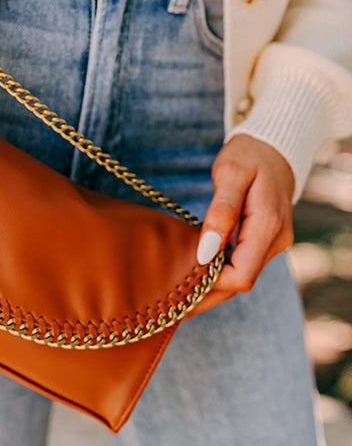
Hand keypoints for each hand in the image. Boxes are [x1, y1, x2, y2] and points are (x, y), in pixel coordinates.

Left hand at [192, 135, 294, 314]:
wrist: (273, 147)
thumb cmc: (249, 156)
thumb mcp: (231, 174)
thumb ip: (221, 212)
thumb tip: (207, 251)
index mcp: (269, 226)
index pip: (241, 275)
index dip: (212, 281)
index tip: (182, 275)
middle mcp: (276, 240)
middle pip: (240, 282)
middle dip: (208, 291)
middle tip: (170, 298)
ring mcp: (273, 243)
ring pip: (240, 276)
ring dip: (212, 282)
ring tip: (178, 287)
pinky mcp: (265, 241)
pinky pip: (241, 264)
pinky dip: (220, 270)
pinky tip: (195, 271)